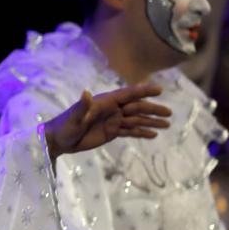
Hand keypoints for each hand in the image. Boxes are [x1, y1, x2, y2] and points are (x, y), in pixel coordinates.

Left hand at [44, 84, 171, 160]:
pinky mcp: (112, 132)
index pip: (127, 94)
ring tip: (167, 124)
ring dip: (151, 121)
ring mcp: (113, 120)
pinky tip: (153, 134)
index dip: (143, 91)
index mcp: (104, 102)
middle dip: (153, 109)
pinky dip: (141, 132)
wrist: (59, 141)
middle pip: (136, 107)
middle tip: (169, 113)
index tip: (159, 89)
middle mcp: (112, 109)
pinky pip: (130, 131)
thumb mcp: (73, 118)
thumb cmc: (65, 127)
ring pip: (136, 119)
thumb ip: (81, 106)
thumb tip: (86, 92)